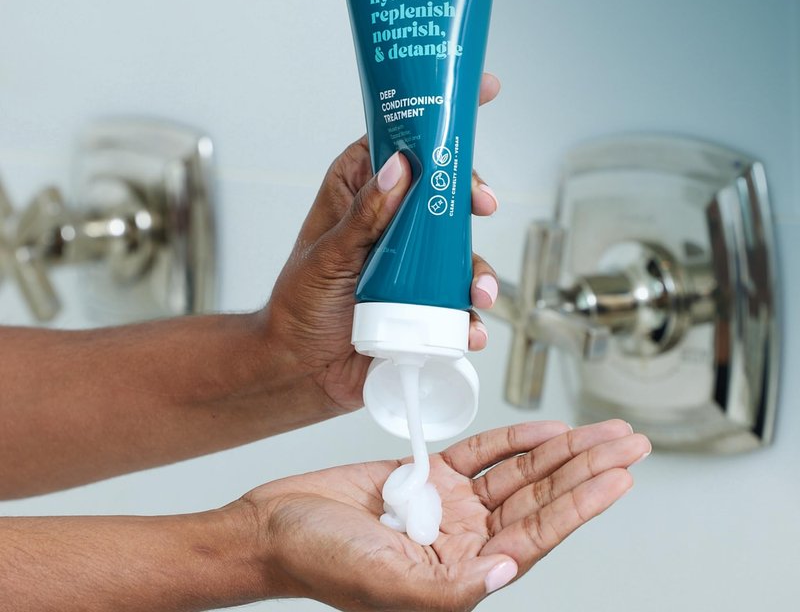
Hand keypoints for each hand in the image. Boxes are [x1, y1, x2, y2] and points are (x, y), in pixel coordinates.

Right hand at [241, 419, 650, 610]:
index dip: (582, 503)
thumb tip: (509, 566)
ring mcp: (447, 505)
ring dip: (559, 449)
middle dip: (587, 468)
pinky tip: (543, 429)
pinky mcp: (426, 475)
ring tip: (600, 431)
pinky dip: (512, 440)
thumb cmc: (317, 561)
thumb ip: (449, 583)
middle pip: (539, 496)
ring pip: (518, 472)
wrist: (272, 525)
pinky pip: (481, 455)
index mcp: (461, 569)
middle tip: (629, 442)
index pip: (538, 532)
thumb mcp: (384, 583)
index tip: (620, 474)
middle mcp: (463, 537)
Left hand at [263, 72, 501, 413]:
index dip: (439, 117)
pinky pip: (460, 301)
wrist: (300, 370)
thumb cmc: (299, 305)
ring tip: (477, 292)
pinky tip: (469, 328)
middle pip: (444, 190)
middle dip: (469, 196)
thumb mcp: (326, 256)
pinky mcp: (427, 303)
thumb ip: (363, 215)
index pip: (402, 141)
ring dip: (478, 268)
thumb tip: (401, 167)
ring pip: (461, 248)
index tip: (481, 91)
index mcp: (361, 194)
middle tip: (481, 205)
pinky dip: (472, 314)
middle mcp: (393, 222)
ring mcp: (414, 263)